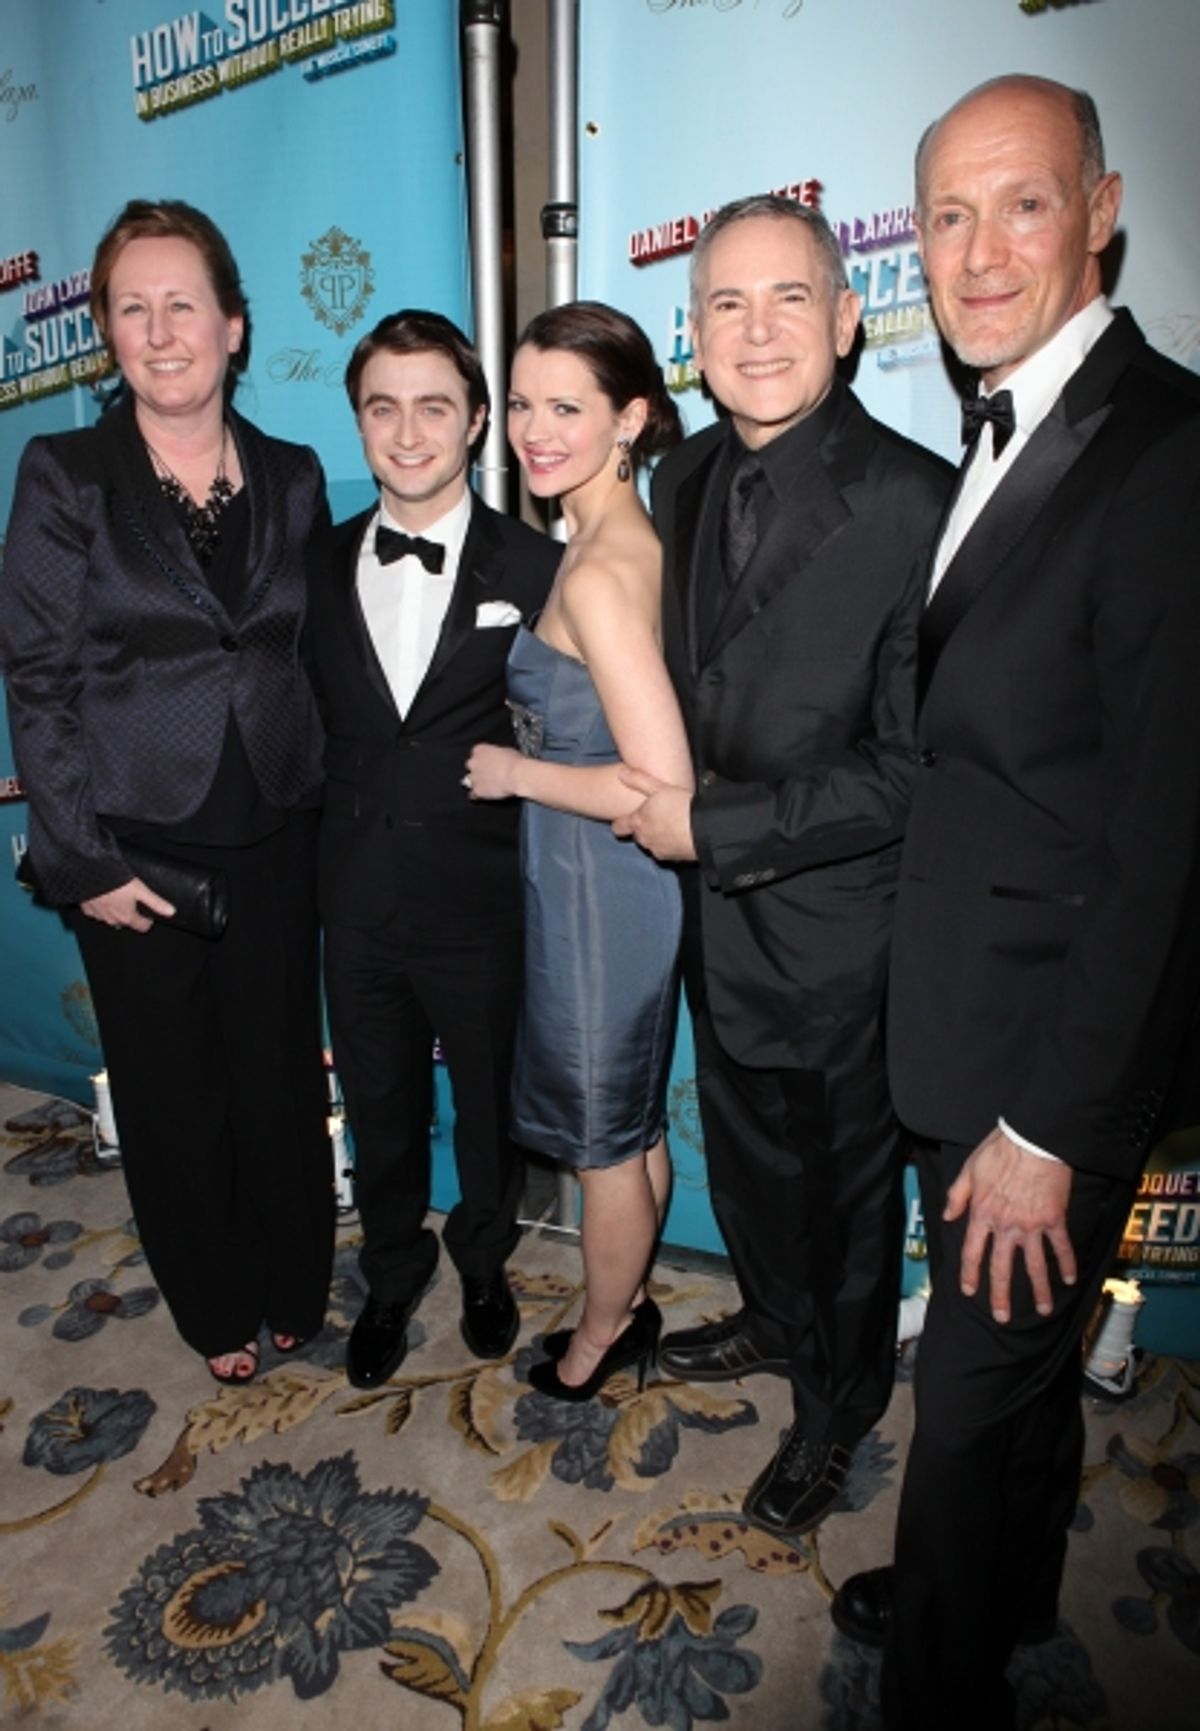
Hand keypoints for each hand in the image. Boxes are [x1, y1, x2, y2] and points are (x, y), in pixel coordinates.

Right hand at [80, 877, 174, 933]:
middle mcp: (113, 920)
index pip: (141, 926)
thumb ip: (155, 902)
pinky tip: (103, 898)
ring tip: (117, 898)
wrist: (91, 875)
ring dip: (115, 912)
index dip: (147, 921)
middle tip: (132, 902)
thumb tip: (171, 912)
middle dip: (130, 915)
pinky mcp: (87, 909)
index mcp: (127, 917)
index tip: (148, 916)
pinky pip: (96, 913)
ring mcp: (99, 916)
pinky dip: (100, 908)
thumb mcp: (141, 890)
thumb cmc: (115, 882)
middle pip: (126, 922)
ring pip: (111, 918)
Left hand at [464, 743, 520, 800]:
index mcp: (480, 750)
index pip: (476, 752)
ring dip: (476, 782)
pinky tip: (482, 796)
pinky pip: (473, 794)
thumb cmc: (514, 761)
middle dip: (478, 769)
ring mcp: (474, 777)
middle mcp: (473, 762)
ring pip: (469, 780)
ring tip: (485, 785)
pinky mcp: (477, 791)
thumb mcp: (506, 751)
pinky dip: (477, 795)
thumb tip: (499, 759)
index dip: (484, 758)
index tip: (490, 761)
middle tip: (488, 773)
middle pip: (471, 765)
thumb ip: (497, 755)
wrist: (516, 775)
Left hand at [613, 768, 696, 858]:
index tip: (623, 820)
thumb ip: (638, 780)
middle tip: (657, 817)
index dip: (620, 823)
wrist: (705, 830)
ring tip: (671, 825)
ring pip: (652, 844)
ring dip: (657, 837)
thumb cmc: (681, 807)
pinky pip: (666, 851)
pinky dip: (670, 845)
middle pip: (637, 835)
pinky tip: (680, 835)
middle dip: (643, 828)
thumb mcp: (660, 787)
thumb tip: (621, 773)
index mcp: (638, 822)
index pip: (618, 827)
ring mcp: (658, 850)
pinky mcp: (672, 858)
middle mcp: (644, 839)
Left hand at [945, 1127, 1076, 1322]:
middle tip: (1002, 1317)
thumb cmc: (1000, 1150)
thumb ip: (956, 1196)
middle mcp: (1006, 1225)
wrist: (1033, 1139)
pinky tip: (1069, 1280)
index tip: (970, 1291)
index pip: (972, 1251)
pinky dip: (1067, 1265)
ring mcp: (1031, 1225)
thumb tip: (947, 1216)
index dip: (970, 1273)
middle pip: (1002, 1267)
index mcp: (982, 1213)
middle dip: (1001, 1295)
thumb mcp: (969, 1170)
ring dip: (1039, 1290)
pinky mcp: (1054, 1219)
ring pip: (1034, 1265)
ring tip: (1043, 1309)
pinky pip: (1061, 1247)